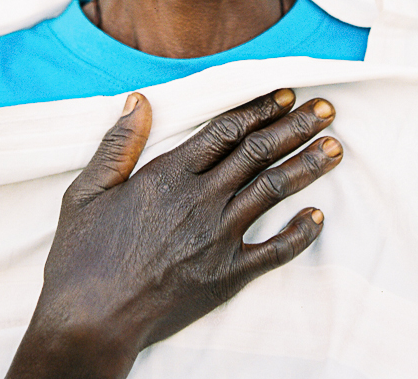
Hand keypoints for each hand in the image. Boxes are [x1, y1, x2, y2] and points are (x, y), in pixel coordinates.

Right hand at [6, 88, 342, 378]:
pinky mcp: (227, 275)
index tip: (286, 95)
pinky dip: (300, 233)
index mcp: (169, 175)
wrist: (90, 321)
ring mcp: (218, 238)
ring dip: (307, 166)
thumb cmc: (83, 256)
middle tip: (326, 110)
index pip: (227, 130)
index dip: (260, 109)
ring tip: (335, 148)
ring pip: (273, 191)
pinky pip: (275, 251)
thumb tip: (139, 101)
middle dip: (296, 127)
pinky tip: (318, 216)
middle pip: (259, 153)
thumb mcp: (88, 191)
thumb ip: (119, 144)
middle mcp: (201, 200)